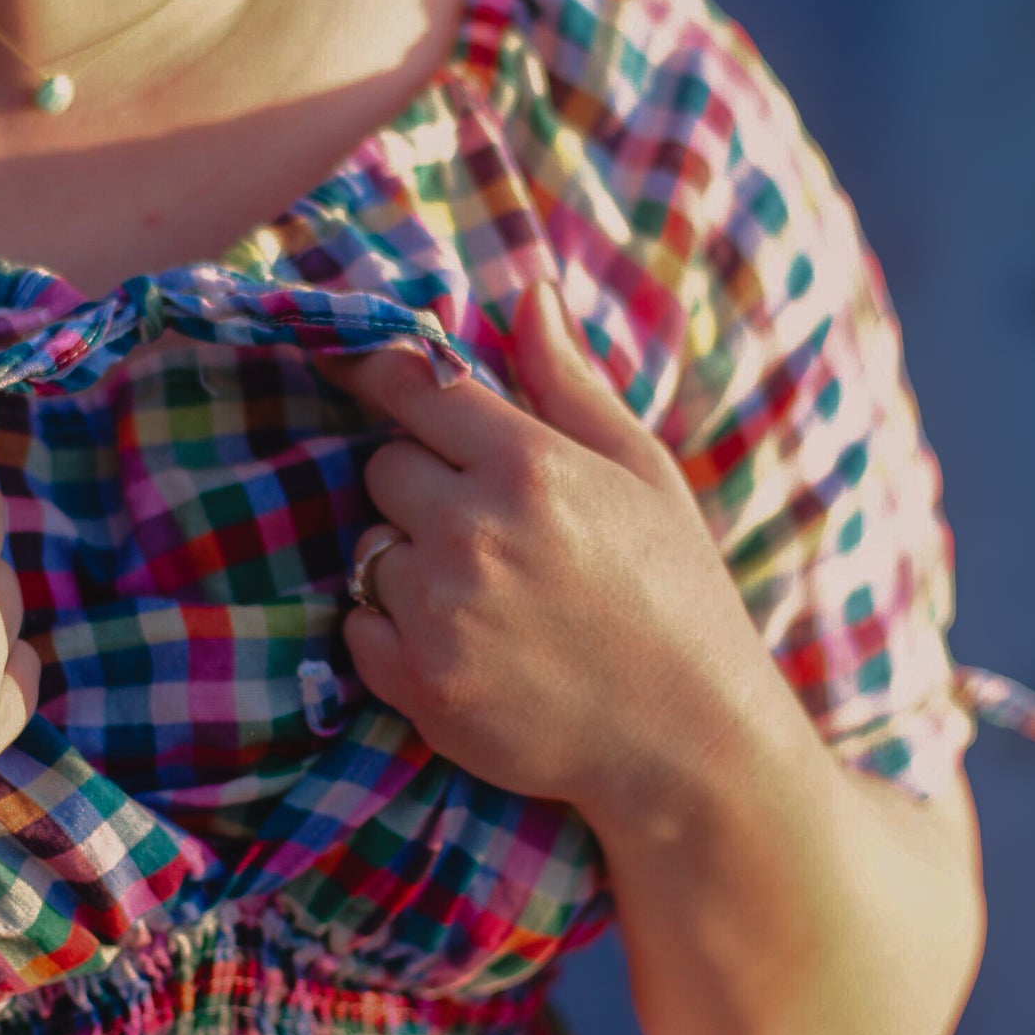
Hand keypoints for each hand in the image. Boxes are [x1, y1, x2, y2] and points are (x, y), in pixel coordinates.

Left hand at [332, 281, 779, 827]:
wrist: (688, 741)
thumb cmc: (675, 594)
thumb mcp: (642, 473)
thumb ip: (571, 384)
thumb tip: (529, 293)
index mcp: (529, 464)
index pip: (414, 389)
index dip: (382, 375)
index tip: (346, 359)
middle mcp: (473, 529)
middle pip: (383, 468)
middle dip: (422, 486)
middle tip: (488, 525)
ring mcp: (438, 610)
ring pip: (370, 548)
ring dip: (410, 561)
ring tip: (487, 593)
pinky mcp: (417, 682)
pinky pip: (357, 625)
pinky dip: (392, 631)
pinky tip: (464, 643)